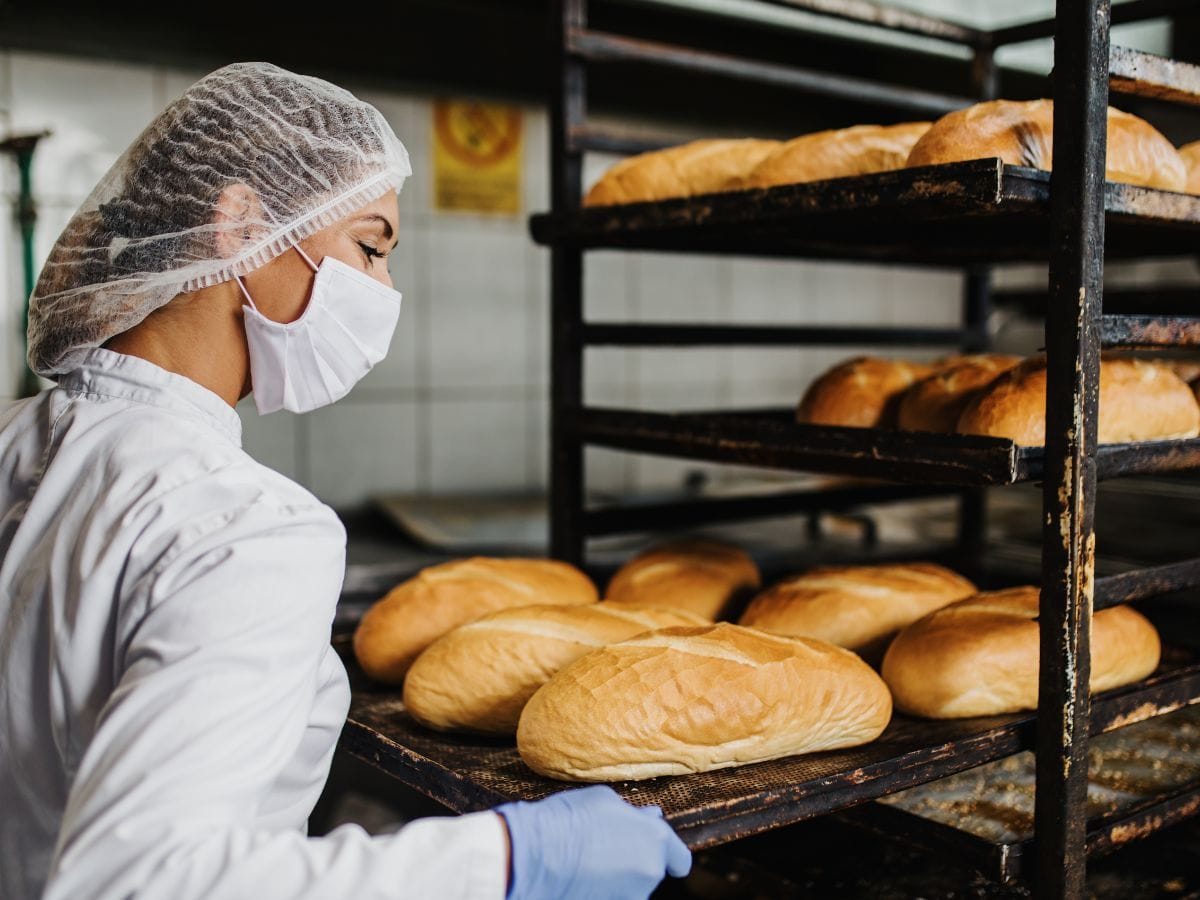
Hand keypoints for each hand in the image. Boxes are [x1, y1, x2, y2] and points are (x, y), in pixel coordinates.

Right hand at [496, 784, 691, 899]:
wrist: (535, 854)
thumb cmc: (570, 819)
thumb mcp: (605, 801)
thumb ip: (634, 814)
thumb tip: (650, 817)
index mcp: (656, 840)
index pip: (679, 859)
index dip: (670, 856)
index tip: (660, 856)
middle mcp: (650, 873)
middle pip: (650, 870)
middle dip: (635, 861)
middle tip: (605, 846)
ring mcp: (631, 897)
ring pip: (630, 887)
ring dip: (617, 878)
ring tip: (587, 862)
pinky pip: (612, 897)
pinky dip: (602, 890)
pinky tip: (581, 879)